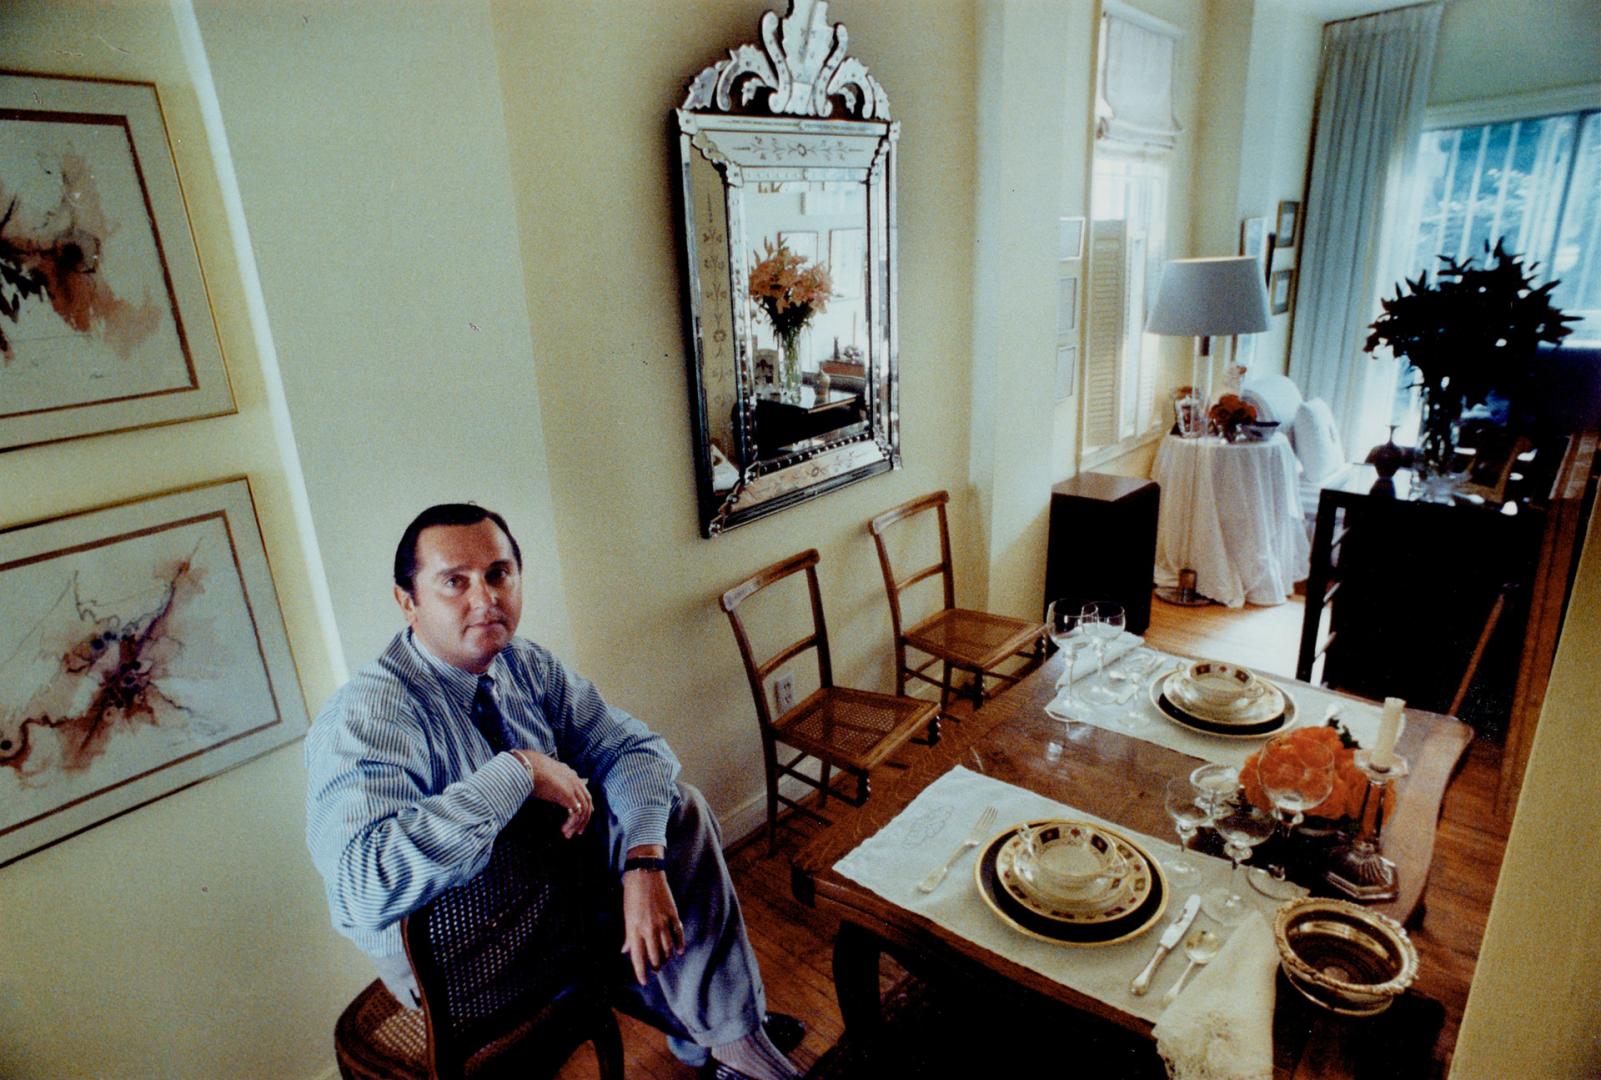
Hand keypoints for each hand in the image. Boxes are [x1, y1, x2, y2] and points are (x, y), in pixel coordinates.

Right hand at [513, 750, 591, 837]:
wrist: (527, 768)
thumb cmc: (530, 773)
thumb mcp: (543, 779)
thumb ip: (551, 786)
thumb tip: (547, 794)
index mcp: (569, 774)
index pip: (583, 790)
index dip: (585, 804)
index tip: (582, 817)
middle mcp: (574, 780)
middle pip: (587, 801)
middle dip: (584, 817)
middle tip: (578, 831)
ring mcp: (573, 786)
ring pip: (584, 809)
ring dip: (577, 824)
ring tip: (567, 835)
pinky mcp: (569, 795)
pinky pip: (576, 813)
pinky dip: (571, 823)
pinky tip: (563, 829)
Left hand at [620, 848, 683, 984]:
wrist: (645, 874)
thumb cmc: (632, 894)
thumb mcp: (626, 916)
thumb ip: (628, 936)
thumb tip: (626, 950)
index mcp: (634, 929)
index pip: (638, 958)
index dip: (641, 972)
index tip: (644, 981)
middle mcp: (649, 928)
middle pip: (655, 956)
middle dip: (656, 966)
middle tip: (655, 970)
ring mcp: (662, 922)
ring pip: (668, 948)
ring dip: (667, 957)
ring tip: (665, 961)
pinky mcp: (672, 914)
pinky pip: (678, 934)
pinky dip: (679, 944)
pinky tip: (678, 951)